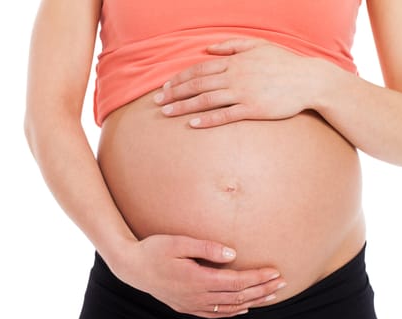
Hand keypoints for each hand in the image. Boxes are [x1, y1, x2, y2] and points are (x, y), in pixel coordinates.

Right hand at [110, 234, 285, 318]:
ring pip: (229, 307)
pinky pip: (214, 313)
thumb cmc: (153, 250)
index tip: (275, 272)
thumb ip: (206, 248)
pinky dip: (232, 312)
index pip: (237, 282)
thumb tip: (232, 254)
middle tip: (282, 282)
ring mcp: (191, 304)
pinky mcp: (185, 306)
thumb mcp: (178, 242)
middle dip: (262, 289)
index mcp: (198, 279)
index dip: (258, 277)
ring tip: (271, 295)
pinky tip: (242, 309)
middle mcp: (197, 296)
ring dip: (252, 301)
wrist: (130, 267)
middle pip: (238, 296)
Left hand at [154, 38, 317, 127]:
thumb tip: (207, 48)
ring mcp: (244, 93)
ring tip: (167, 113)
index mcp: (235, 61)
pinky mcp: (253, 110)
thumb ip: (232, 45)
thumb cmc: (283, 63)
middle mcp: (235, 76)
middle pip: (198, 84)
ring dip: (184, 106)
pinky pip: (225, 115)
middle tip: (157, 101)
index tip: (165, 86)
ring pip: (206, 99)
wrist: (309, 80)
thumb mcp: (258, 45)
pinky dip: (207, 120)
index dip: (180, 78)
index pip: (200, 68)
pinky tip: (192, 124)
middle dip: (174, 93)